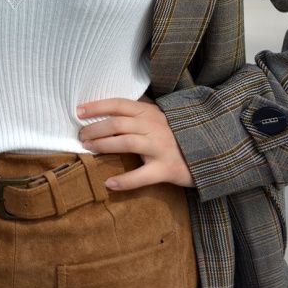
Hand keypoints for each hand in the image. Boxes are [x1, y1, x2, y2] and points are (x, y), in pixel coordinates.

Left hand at [76, 94, 195, 190]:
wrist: (210, 150)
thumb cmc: (176, 135)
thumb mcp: (158, 118)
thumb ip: (138, 113)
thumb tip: (108, 110)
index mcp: (149, 113)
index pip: (118, 104)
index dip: (96, 106)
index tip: (78, 110)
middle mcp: (153, 127)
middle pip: (117, 124)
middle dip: (95, 129)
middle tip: (80, 136)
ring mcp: (159, 148)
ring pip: (126, 143)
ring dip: (103, 146)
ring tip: (88, 150)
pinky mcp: (166, 169)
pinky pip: (142, 176)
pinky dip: (124, 180)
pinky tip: (109, 183)